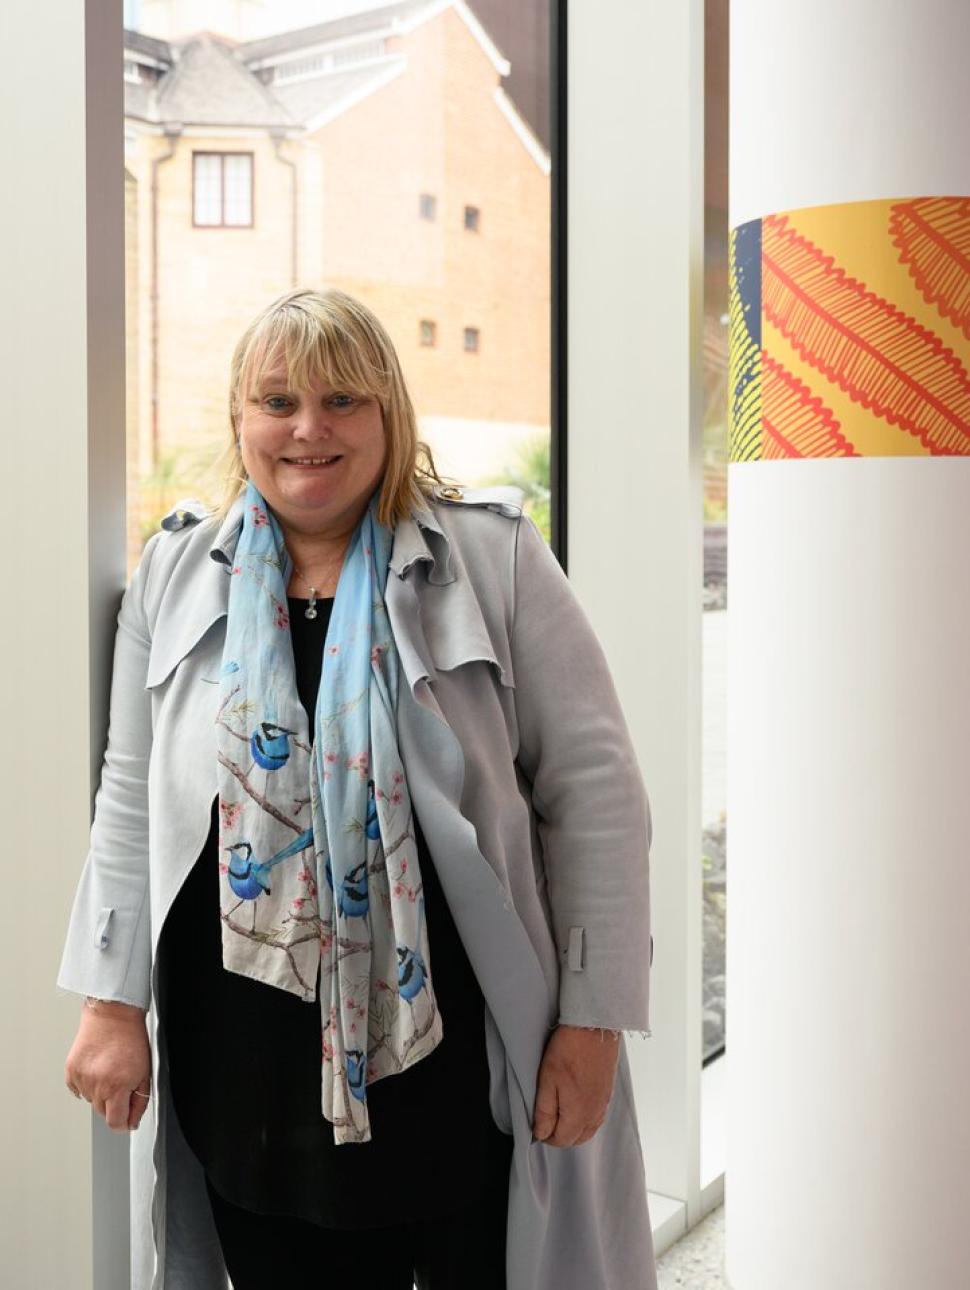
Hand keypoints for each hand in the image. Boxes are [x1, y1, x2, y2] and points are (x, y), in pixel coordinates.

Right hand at [64, 1004, 151, 1131]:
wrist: (113, 1014)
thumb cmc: (132, 1038)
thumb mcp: (145, 1072)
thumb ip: (139, 1101)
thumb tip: (132, 1122)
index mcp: (117, 1087)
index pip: (115, 1123)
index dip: (124, 1122)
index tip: (128, 1117)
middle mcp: (97, 1085)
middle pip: (103, 1112)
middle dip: (114, 1103)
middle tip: (123, 1082)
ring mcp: (81, 1078)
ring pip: (91, 1100)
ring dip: (101, 1093)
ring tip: (110, 1070)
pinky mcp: (71, 1071)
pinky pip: (78, 1090)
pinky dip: (88, 1084)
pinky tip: (97, 1069)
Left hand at [532, 1024, 620, 1146]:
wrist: (595, 1026)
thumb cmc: (568, 1050)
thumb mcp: (547, 1080)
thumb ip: (544, 1112)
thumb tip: (541, 1134)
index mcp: (579, 1114)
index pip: (561, 1141)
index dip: (545, 1135)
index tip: (537, 1122)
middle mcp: (595, 1114)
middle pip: (576, 1139)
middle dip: (560, 1134)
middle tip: (546, 1116)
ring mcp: (604, 1103)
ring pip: (588, 1129)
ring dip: (573, 1127)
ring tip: (559, 1110)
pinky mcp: (609, 1092)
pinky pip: (597, 1116)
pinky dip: (585, 1117)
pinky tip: (576, 1102)